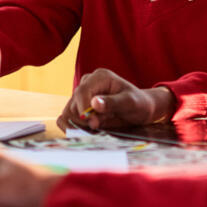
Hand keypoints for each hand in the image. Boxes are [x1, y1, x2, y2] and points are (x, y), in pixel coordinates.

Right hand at [57, 68, 175, 130]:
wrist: (140, 110)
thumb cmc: (138, 104)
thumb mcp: (130, 103)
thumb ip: (112, 103)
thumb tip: (94, 104)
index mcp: (100, 77)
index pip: (82, 91)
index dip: (83, 109)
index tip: (92, 123)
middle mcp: (87, 83)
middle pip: (73, 104)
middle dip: (85, 120)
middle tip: (101, 125)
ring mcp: (81, 95)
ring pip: (68, 113)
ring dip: (80, 125)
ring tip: (98, 126)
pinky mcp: (78, 106)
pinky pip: (66, 118)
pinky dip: (74, 127)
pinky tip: (88, 130)